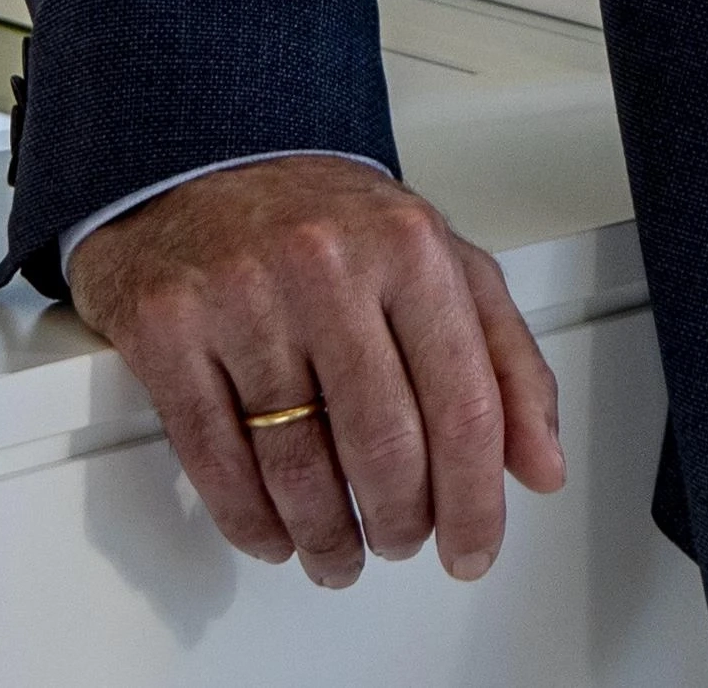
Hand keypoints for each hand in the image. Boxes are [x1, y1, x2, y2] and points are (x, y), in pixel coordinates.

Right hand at [64, 154, 567, 583]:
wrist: (205, 155)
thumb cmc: (329, 222)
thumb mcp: (439, 263)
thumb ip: (504, 359)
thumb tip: (539, 464)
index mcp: (410, 249)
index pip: (464, 404)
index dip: (475, 500)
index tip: (472, 549)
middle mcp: (327, 267)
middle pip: (384, 445)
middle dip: (401, 523)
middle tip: (402, 543)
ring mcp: (242, 297)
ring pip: (298, 466)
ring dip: (327, 537)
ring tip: (340, 552)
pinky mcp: (168, 329)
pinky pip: (216, 459)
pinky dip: (252, 520)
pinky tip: (275, 533)